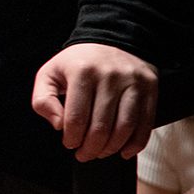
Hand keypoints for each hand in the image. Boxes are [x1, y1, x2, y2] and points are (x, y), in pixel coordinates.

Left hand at [31, 42, 157, 160]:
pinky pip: (145, 123)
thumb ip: (43, 99)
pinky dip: (135, 144)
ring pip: (125, 128)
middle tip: (84, 154)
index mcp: (81, 72)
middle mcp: (109, 76)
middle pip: (101, 126)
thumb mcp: (50, 72)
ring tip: (101, 153)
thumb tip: (58, 125)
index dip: (72, 137)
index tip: (69, 144)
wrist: (111, 38)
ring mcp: (132, 82)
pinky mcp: (149, 88)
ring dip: (111, 148)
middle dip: (90, 148)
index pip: (76, 117)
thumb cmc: (78, 62)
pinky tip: (123, 150)